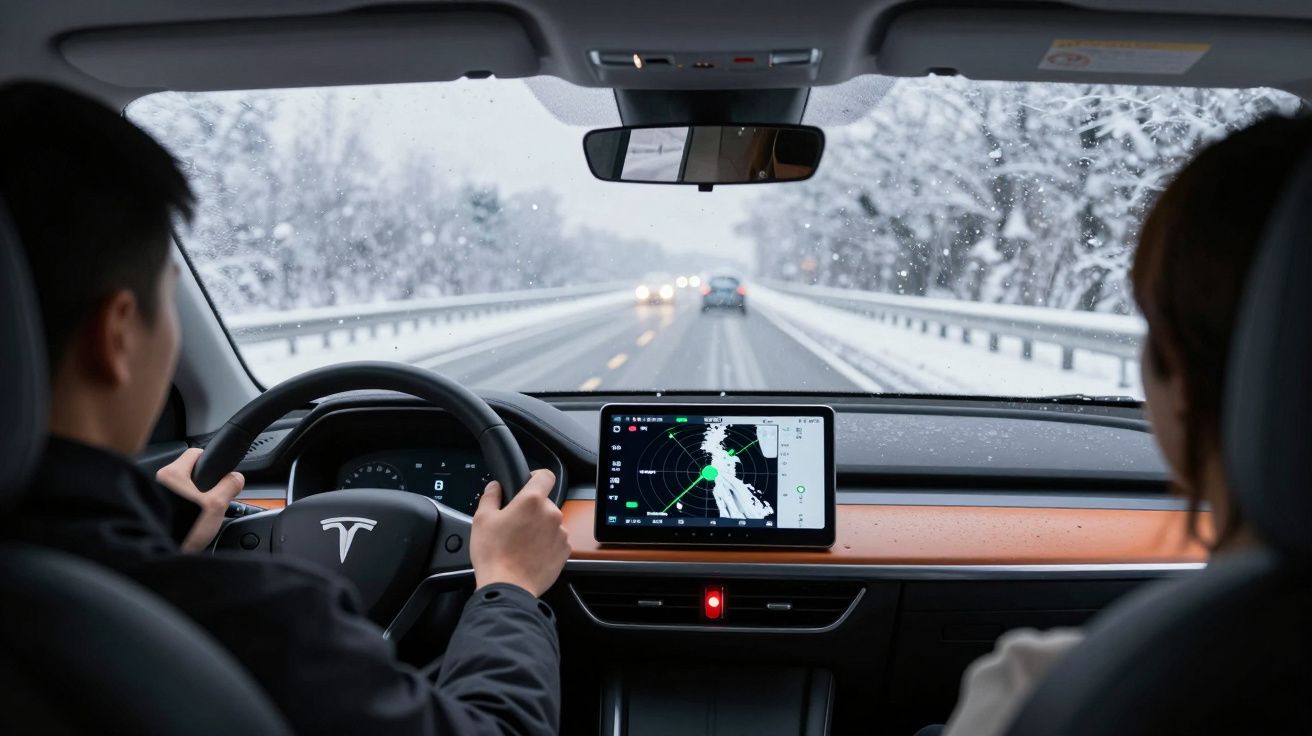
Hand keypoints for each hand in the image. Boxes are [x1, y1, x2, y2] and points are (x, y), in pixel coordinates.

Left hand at [155, 448, 244, 552]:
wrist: (159, 553)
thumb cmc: (181, 528)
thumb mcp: (216, 505)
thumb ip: (229, 486)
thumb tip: (236, 478)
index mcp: (172, 474)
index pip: (195, 453)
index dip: (211, 460)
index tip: (219, 471)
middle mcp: (158, 482)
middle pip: (189, 473)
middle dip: (203, 484)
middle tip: (213, 498)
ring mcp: (154, 496)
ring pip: (182, 489)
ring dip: (193, 498)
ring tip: (201, 513)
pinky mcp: (154, 510)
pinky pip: (174, 502)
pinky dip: (183, 509)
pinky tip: (191, 521)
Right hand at [471, 469, 568, 596]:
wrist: (508, 587)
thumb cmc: (494, 554)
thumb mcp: (482, 520)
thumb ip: (490, 497)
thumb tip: (494, 487)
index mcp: (532, 501)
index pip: (546, 476)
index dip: (536, 477)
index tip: (529, 483)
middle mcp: (551, 514)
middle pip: (545, 503)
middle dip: (532, 510)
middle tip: (515, 524)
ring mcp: (561, 533)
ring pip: (551, 522)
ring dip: (540, 528)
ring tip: (521, 543)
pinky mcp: (565, 551)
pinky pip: (556, 540)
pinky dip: (546, 544)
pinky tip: (530, 553)